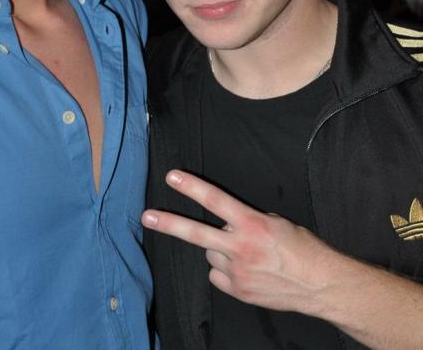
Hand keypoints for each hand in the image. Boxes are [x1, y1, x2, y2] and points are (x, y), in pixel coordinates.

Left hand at [142, 169, 336, 314]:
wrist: (322, 285)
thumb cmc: (305, 249)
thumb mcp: (278, 222)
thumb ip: (249, 220)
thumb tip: (231, 222)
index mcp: (252, 224)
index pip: (215, 200)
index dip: (191, 187)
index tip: (172, 177)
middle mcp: (241, 247)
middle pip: (196, 233)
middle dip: (169, 223)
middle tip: (147, 216)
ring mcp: (238, 272)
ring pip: (212, 254)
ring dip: (221, 250)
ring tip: (245, 254)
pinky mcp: (238, 291)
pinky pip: (219, 275)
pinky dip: (227, 271)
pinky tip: (245, 271)